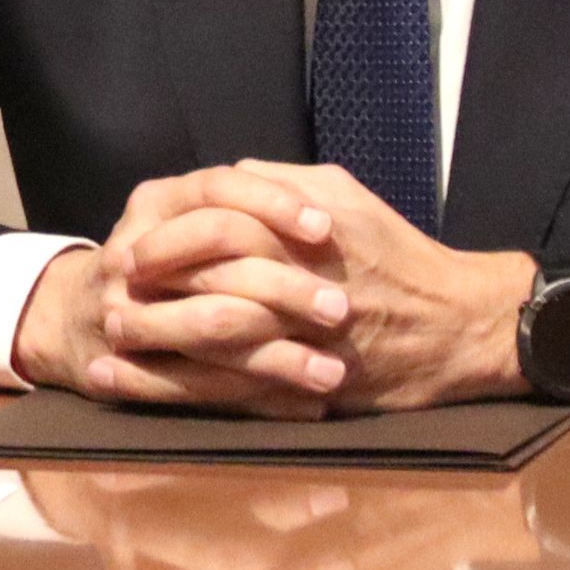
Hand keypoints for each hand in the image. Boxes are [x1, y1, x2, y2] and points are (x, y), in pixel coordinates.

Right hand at [12, 167, 358, 416]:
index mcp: (155, 205)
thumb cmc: (154, 260)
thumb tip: (318, 206)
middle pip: (217, 267)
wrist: (73, 317)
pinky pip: (197, 388)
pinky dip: (256, 399)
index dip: (272, 203)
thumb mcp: (183, 214)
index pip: (217, 188)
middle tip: (342, 309)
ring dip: (280, 356)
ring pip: (210, 331)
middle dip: (286, 288)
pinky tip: (304, 408)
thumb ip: (241, 204)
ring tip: (334, 372)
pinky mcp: (122, 369)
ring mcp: (124, 312)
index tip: (324, 228)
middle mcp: (133, 252)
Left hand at [110, 162, 532, 412]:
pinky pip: (235, 394)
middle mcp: (305, 288)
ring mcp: (309, 343)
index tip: (130, 252)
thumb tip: (224, 175)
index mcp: (306, 236)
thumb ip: (279, 184)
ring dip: (155, 347)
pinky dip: (179, 391)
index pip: (220, 228)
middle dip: (151, 296)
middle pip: (209, 289)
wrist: (462, 326)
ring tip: (107, 344)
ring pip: (217, 345)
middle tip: (108, 298)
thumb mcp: (344, 195)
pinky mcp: (311, 390)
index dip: (166, 241)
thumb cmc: (398, 254)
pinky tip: (134, 389)